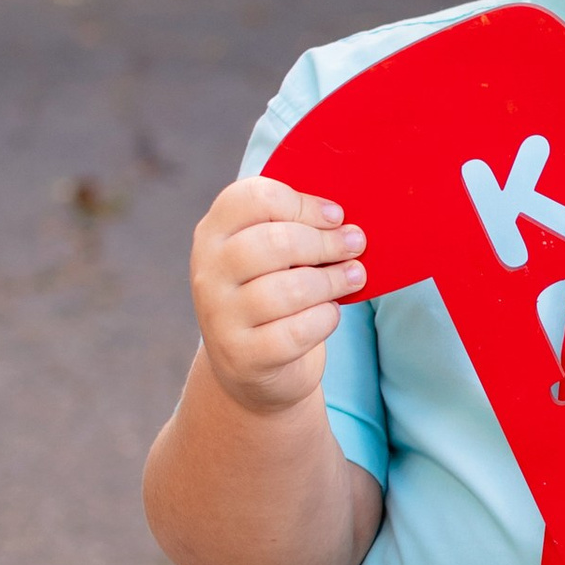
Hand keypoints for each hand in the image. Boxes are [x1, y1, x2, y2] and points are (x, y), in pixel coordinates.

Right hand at [190, 177, 367, 414]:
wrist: (249, 367)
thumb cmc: (270, 293)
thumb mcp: (269, 255)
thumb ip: (293, 229)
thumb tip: (344, 223)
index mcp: (213, 232)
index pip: (254, 198)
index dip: (302, 204)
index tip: (335, 216)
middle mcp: (208, 271)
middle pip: (275, 242)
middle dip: (326, 243)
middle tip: (355, 245)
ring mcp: (220, 316)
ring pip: (290, 289)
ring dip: (332, 281)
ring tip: (354, 277)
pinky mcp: (243, 355)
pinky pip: (297, 331)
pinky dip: (324, 318)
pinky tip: (330, 312)